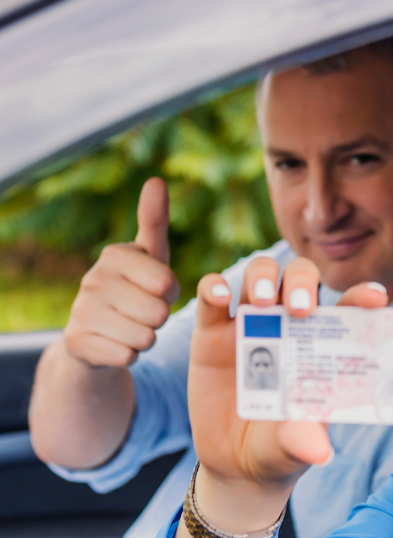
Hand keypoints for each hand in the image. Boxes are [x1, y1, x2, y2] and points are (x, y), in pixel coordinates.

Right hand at [62, 178, 180, 367]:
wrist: (95, 335)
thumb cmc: (135, 288)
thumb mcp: (151, 256)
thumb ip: (155, 221)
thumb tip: (155, 180)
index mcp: (115, 254)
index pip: (168, 283)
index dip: (170, 292)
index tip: (154, 287)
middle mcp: (92, 279)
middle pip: (158, 312)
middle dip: (159, 318)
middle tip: (142, 311)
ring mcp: (81, 311)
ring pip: (145, 336)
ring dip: (145, 337)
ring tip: (129, 326)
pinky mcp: (76, 343)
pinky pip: (128, 357)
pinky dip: (129, 356)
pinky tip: (115, 344)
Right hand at [187, 258, 388, 530]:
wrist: (236, 465)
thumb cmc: (281, 448)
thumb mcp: (293, 447)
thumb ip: (304, 441)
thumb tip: (320, 452)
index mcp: (323, 344)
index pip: (348, 308)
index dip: (363, 297)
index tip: (377, 300)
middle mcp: (290, 325)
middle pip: (300, 278)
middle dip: (302, 281)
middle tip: (300, 307)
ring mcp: (251, 324)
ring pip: (259, 274)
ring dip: (262, 277)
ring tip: (260, 301)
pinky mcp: (211, 333)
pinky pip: (211, 295)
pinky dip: (214, 287)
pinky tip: (220, 297)